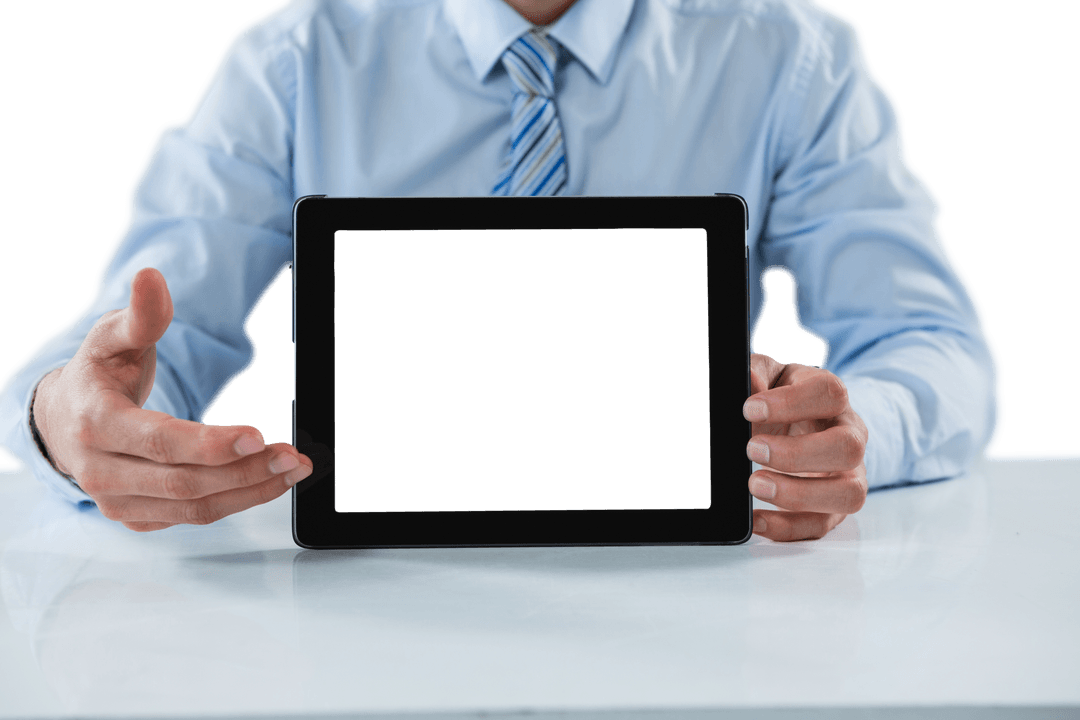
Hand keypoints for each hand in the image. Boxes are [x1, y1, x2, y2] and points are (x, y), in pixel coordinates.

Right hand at [32, 267, 312, 531]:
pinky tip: (268, 483)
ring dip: (250, 491)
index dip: (209, 444)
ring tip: (292, 469)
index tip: (258, 435)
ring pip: (193, 507)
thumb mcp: (112, 336)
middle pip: (182, 482)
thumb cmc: (96, 375)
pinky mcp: (137, 516)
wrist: (64, 420)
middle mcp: (101, 471)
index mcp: (95, 423)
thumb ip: (141, 313)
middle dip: (244, 471)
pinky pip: (193, 516)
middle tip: (292, 455)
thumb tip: (151, 278)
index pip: (158, 441)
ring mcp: (117, 500)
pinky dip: (235, 502)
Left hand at [743, 353, 867, 541]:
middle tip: (752, 449)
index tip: (749, 409)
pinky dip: (787, 528)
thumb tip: (751, 382)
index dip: (790, 403)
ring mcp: (847, 475)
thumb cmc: (781, 398)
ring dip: (799, 495)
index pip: (830, 393)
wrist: (793, 424)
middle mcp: (850, 436)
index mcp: (832, 398)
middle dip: (797, 454)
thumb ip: (757, 372)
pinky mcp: (832, 508)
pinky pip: (820, 526)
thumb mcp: (767, 376)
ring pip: (849, 494)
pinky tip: (755, 519)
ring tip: (755, 485)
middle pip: (848, 447)